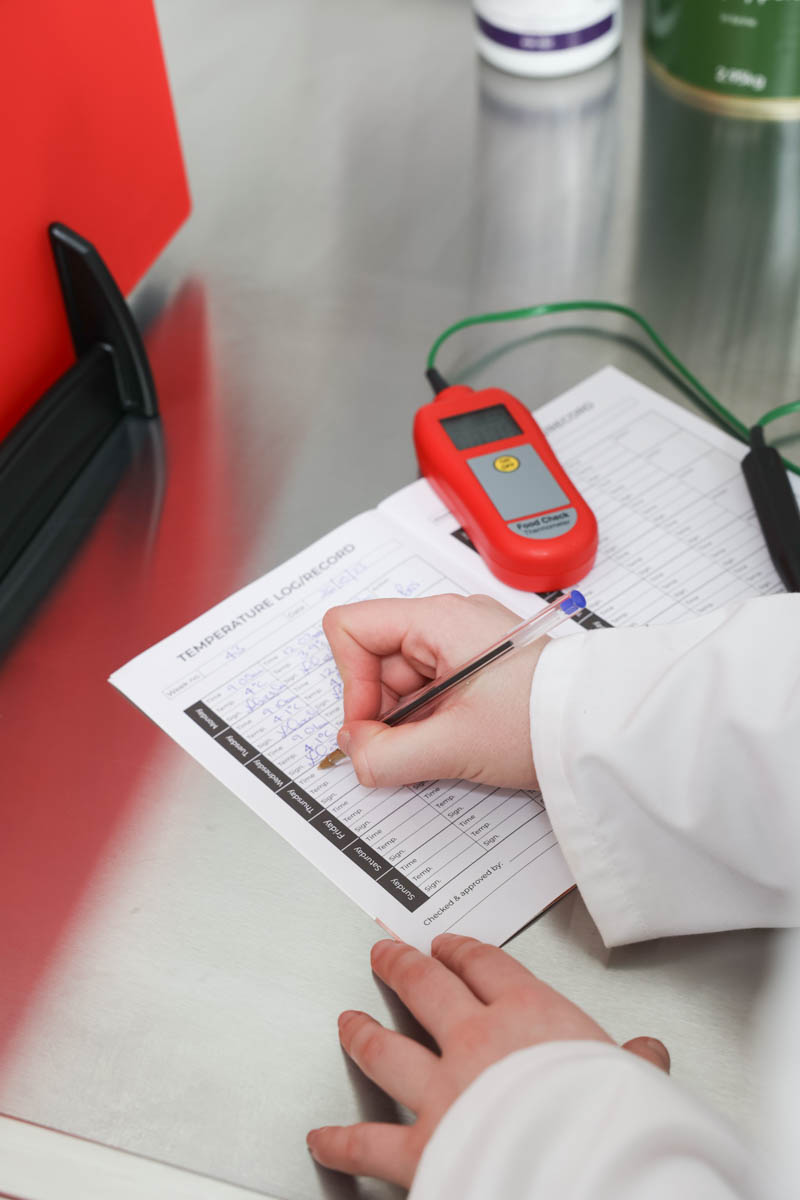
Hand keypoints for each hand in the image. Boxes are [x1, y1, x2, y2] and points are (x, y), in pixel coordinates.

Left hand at [307, 935, 669, 1187]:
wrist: (586, 1170)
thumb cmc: (611, 1119)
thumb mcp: (636, 1081)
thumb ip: (634, 1064)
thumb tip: (648, 1054)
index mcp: (530, 1015)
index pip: (487, 965)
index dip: (463, 950)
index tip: (451, 943)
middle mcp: (477, 1042)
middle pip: (426, 988)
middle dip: (402, 966)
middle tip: (386, 952)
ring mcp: (443, 1092)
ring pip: (387, 1049)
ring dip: (362, 1034)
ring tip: (347, 1023)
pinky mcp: (423, 1148)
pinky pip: (370, 1142)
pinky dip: (341, 1141)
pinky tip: (322, 1139)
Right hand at [322, 594, 542, 789]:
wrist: (607, 730)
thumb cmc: (543, 721)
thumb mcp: (455, 746)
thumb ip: (386, 755)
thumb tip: (351, 752)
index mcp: (437, 620)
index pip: (352, 628)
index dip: (351, 682)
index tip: (372, 726)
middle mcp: (447, 622)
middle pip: (375, 660)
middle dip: (384, 711)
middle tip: (415, 747)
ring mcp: (463, 644)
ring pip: (401, 681)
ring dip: (410, 722)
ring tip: (448, 745)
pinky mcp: (478, 668)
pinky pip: (430, 691)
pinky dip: (431, 722)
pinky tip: (458, 742)